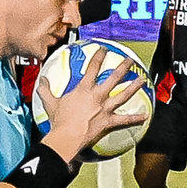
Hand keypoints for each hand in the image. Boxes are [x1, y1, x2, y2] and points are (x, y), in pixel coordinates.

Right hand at [38, 46, 148, 163]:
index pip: (93, 68)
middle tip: (129, 60)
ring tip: (142, 80)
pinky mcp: (109, 121)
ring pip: (123, 95)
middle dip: (123, 67)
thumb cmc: (59, 120)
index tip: (104, 50)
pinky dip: (136, 118)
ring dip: (133, 87)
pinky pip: (125, 120)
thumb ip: (45, 89)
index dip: (99, 57)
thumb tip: (41, 81)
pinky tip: (145, 115)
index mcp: (84, 89)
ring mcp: (105, 108)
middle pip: (114, 78)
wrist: (67, 137)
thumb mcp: (50, 102)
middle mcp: (98, 96)